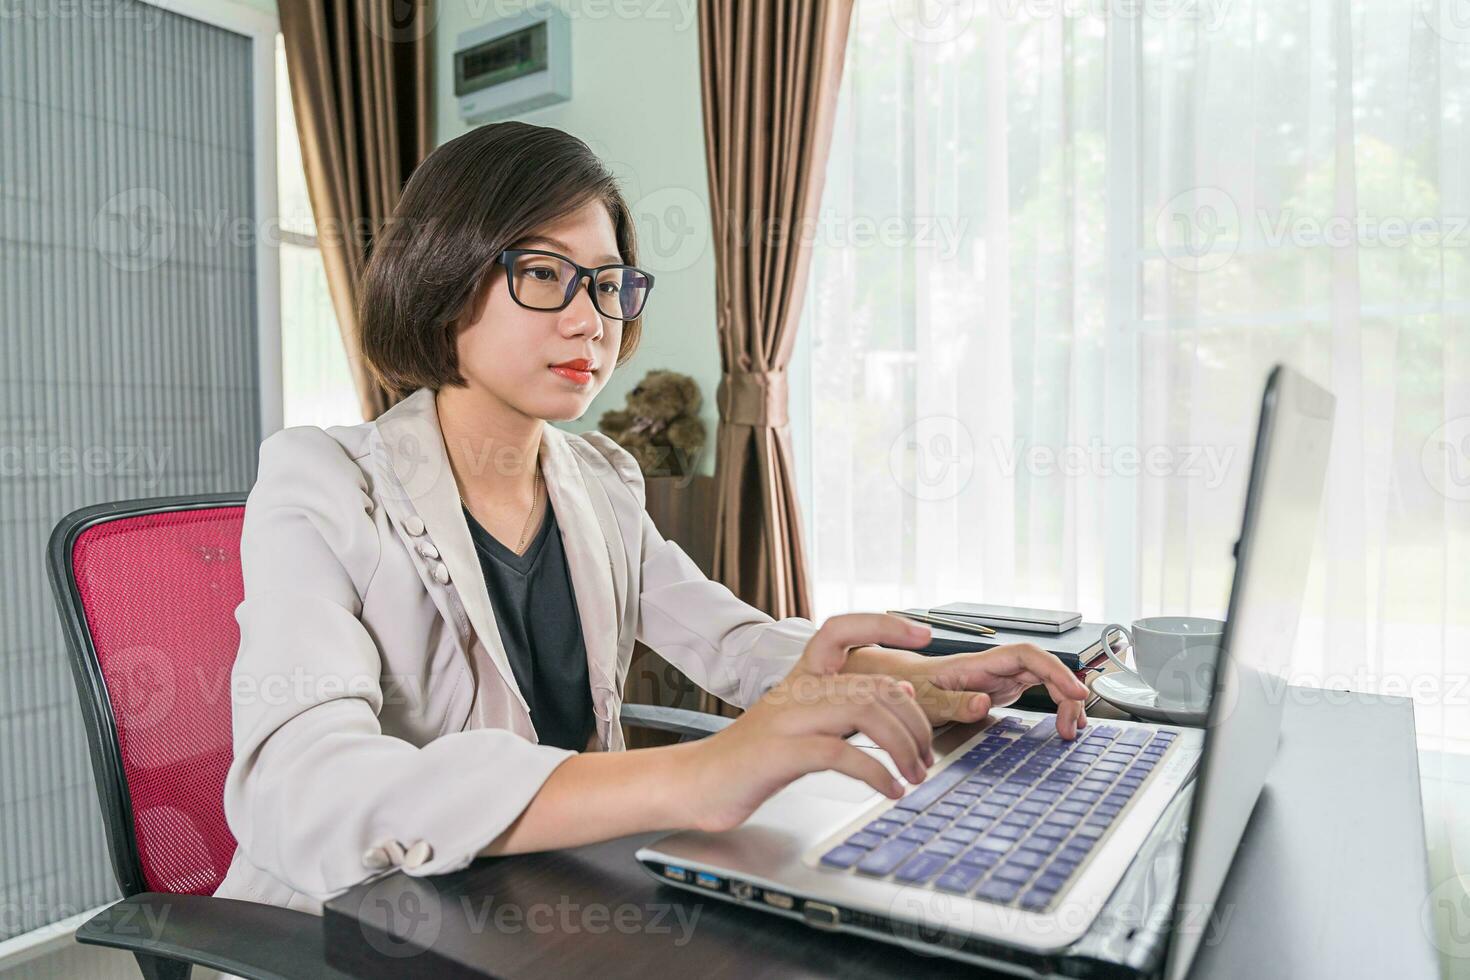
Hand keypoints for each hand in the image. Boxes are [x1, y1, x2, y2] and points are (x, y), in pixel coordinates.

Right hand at [676, 613, 935, 832]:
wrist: (697, 783)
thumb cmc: (752, 757)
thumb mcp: (801, 722)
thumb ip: (845, 704)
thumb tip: (900, 691)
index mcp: (800, 677)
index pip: (841, 629)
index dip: (884, 625)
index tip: (924, 634)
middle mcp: (796, 690)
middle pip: (874, 684)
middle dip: (914, 722)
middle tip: (927, 755)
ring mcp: (788, 720)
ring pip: (865, 712)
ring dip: (903, 747)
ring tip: (915, 776)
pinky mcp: (782, 754)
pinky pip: (842, 754)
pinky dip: (877, 774)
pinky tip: (890, 790)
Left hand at [845, 642, 1090, 737]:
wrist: (893, 683)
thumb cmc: (904, 687)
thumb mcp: (922, 701)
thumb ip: (952, 703)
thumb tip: (983, 703)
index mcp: (976, 664)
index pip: (1025, 655)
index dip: (1054, 669)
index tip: (1074, 691)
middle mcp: (992, 667)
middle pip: (1043, 668)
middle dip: (1066, 690)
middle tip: (1073, 725)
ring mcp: (998, 678)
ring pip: (1043, 680)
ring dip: (1063, 701)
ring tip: (1071, 729)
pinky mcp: (999, 690)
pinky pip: (1036, 692)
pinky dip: (1053, 706)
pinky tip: (1062, 724)